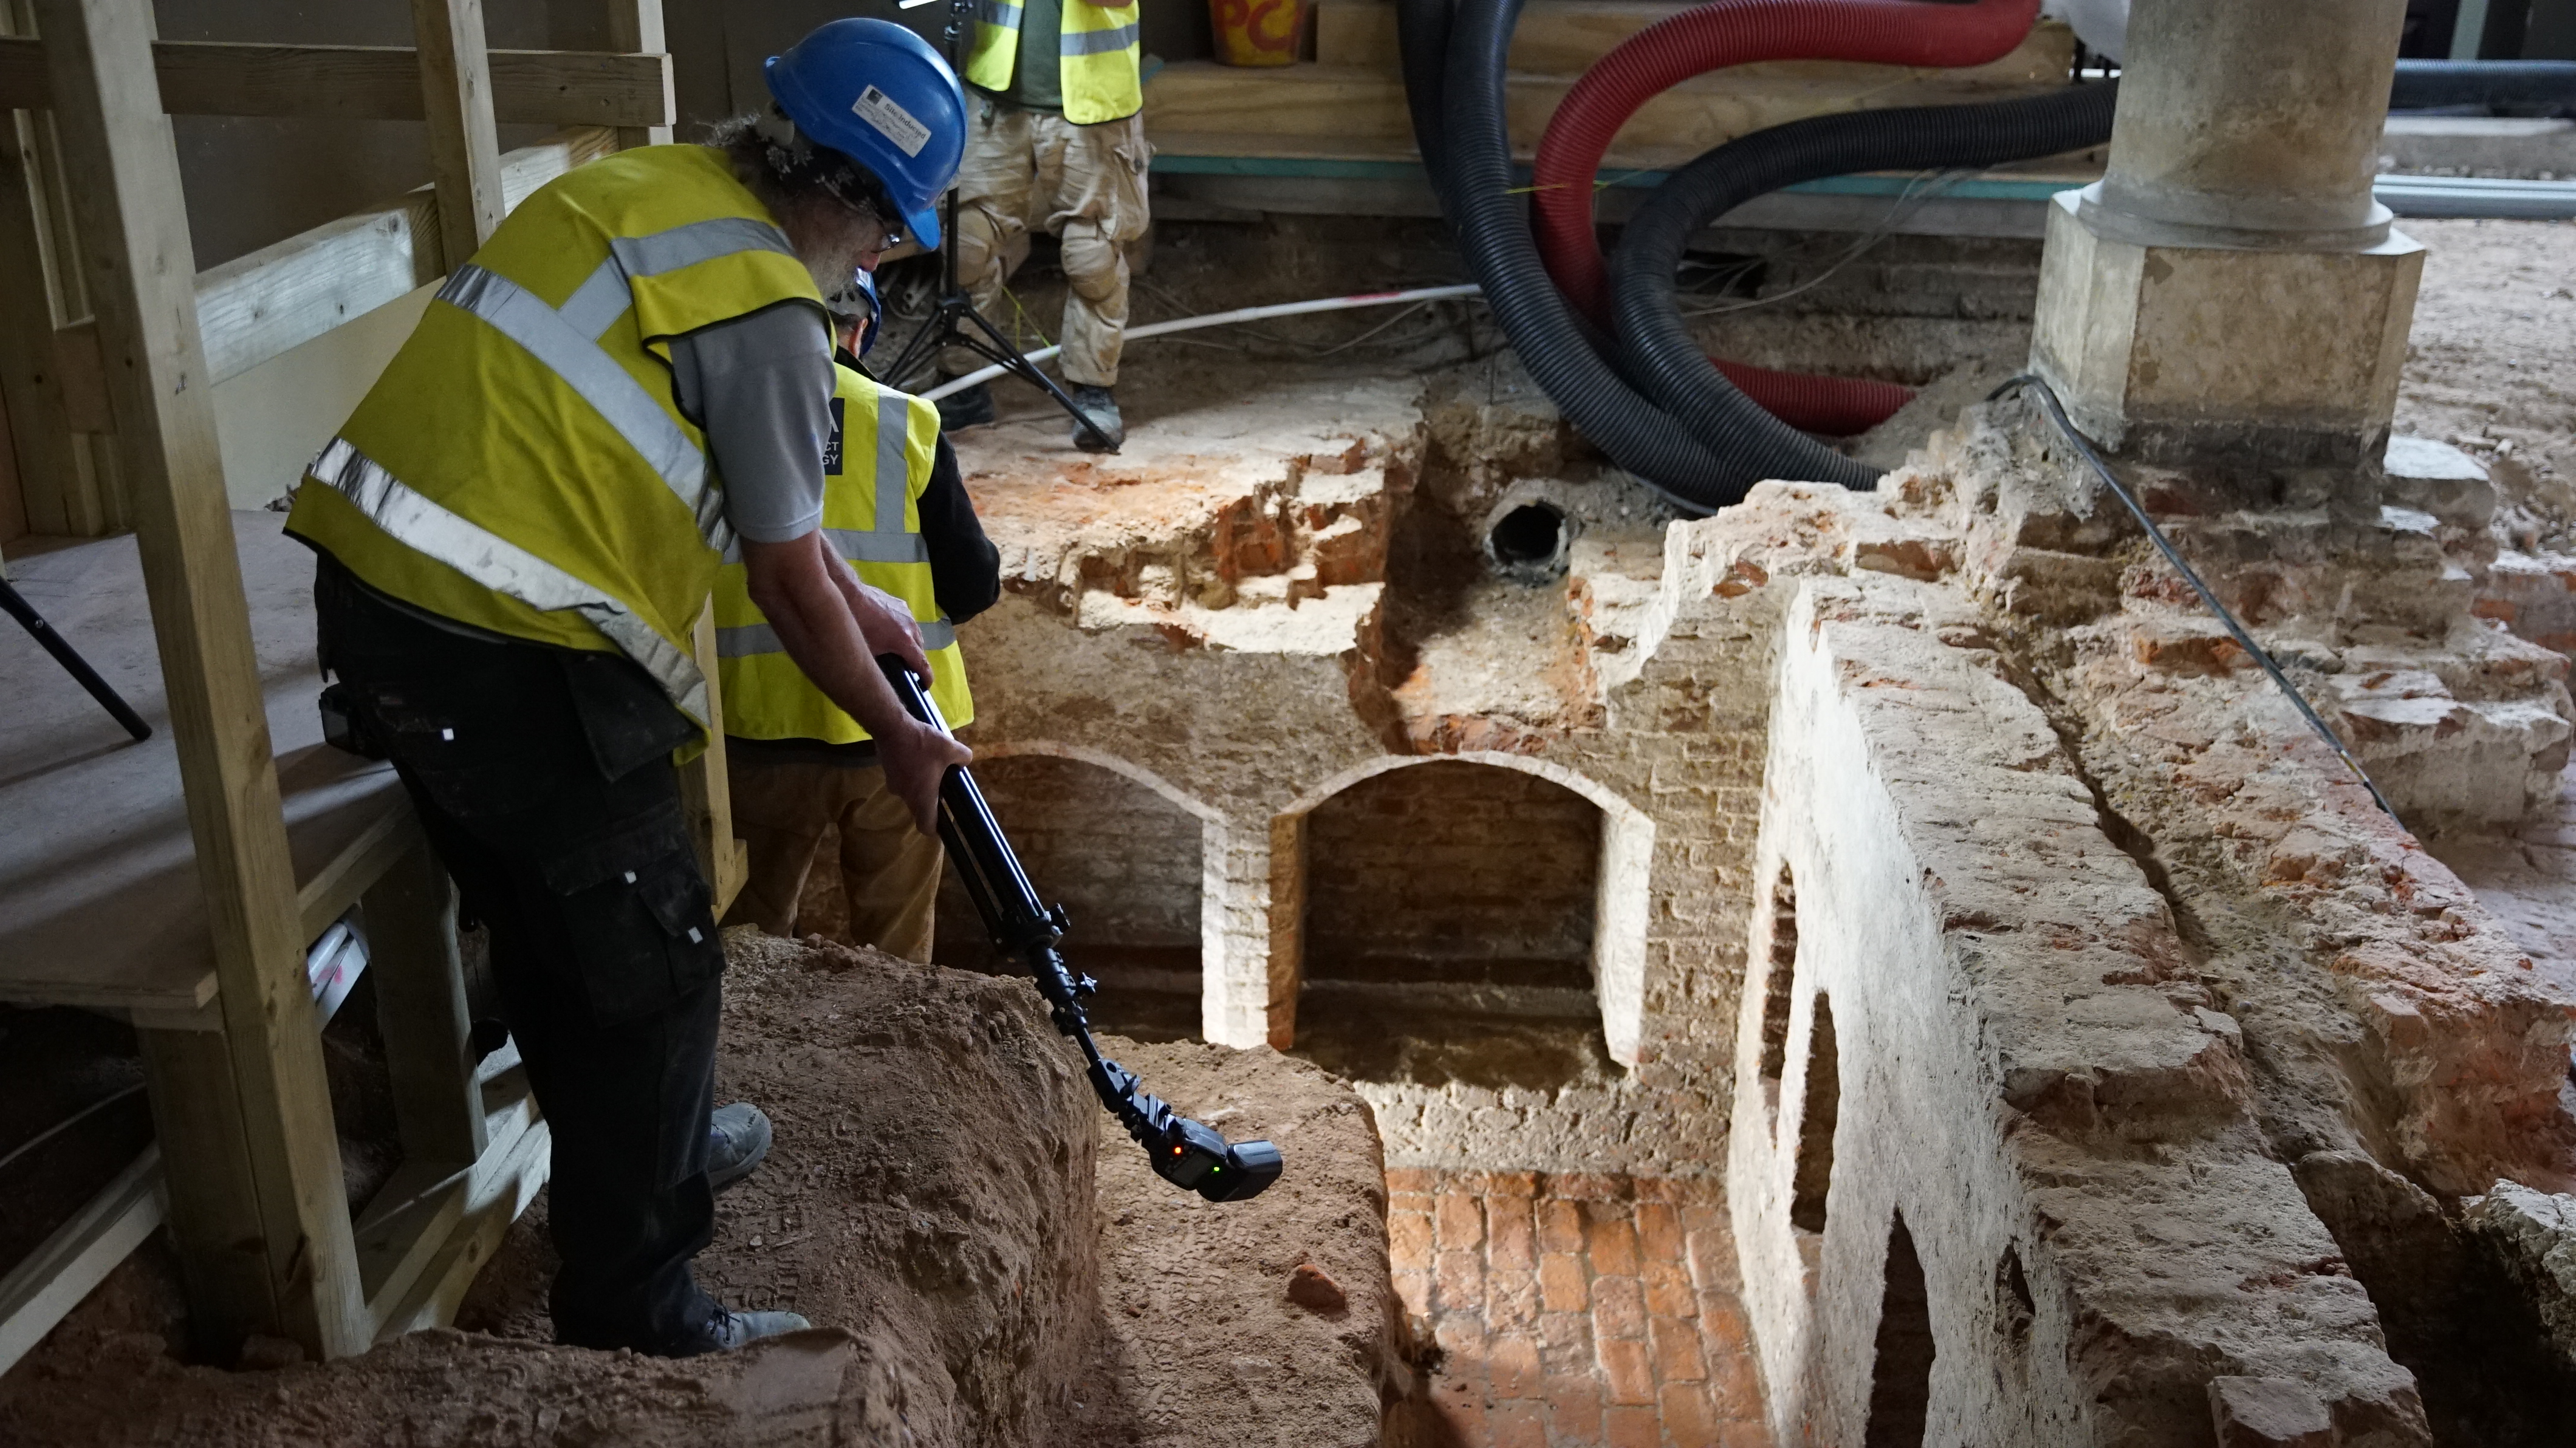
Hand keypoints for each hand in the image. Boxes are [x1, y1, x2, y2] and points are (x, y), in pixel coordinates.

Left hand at [829, 563, 931, 684]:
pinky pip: (908, 622)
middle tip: (904, 669)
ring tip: (897, 650)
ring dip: (911, 645)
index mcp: (905, 642)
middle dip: (916, 661)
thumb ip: (880, 664)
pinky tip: (890, 632)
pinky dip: (904, 630)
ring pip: (916, 635)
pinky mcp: (901, 604)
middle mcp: (911, 628)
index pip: (922, 665)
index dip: (926, 678)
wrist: (850, 594)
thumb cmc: (856, 625)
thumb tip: (882, 675)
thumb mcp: (867, 651)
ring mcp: (908, 614)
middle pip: (921, 650)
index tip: (925, 686)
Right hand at [872, 714, 970, 835]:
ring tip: (930, 766)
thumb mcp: (951, 748)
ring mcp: (893, 785)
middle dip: (931, 801)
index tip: (944, 821)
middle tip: (943, 786)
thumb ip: (963, 758)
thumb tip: (964, 762)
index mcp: (922, 798)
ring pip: (911, 793)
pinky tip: (917, 757)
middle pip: (919, 809)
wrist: (891, 727)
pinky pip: (903, 780)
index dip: (936, 828)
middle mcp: (905, 796)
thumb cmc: (922, 743)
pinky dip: (911, 775)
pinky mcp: (887, 772)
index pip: (926, 827)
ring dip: (920, 785)